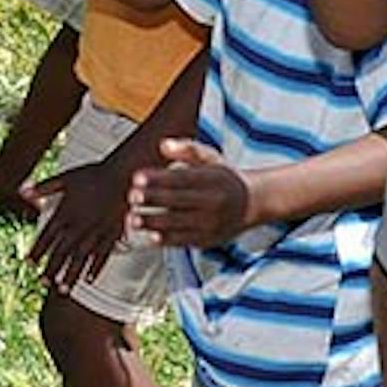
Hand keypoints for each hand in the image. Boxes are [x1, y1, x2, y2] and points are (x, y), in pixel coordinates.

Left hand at [24, 155, 131, 292]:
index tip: (29, 263)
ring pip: (80, 258)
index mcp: (65, 212)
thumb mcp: (64, 178)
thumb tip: (21, 191)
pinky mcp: (112, 234)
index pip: (47, 236)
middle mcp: (78, 225)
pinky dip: (94, 269)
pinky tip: (88, 280)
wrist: (122, 174)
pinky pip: (102, 256)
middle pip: (61, 251)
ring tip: (61, 289)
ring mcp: (96, 232)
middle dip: (50, 268)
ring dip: (70, 274)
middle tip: (41, 282)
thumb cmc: (93, 174)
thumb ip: (43, 188)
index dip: (37, 250)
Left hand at [126, 138, 253, 247]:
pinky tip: (150, 236)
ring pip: (178, 223)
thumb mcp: (210, 157)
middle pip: (177, 200)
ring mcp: (211, 223)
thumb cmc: (224, 177)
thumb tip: (163, 145)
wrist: (254, 203)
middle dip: (152, 199)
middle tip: (132, 196)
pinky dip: (166, 240)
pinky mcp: (208, 239)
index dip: (157, 179)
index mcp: (211, 179)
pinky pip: (184, 240)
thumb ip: (186, 149)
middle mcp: (212, 201)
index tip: (137, 178)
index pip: (180, 178)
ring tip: (132, 219)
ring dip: (152, 222)